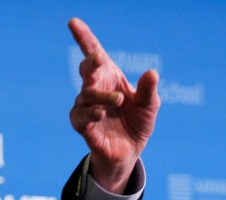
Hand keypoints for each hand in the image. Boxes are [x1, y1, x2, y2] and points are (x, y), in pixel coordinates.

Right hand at [68, 18, 158, 193]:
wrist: (129, 152)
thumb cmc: (137, 123)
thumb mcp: (149, 106)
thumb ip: (149, 91)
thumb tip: (152, 73)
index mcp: (110, 77)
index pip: (94, 53)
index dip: (83, 37)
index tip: (73, 22)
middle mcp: (95, 88)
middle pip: (86, 70)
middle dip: (90, 63)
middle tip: (98, 60)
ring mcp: (86, 106)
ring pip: (86, 95)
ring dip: (102, 96)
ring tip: (119, 101)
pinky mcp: (83, 126)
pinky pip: (81, 117)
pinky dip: (90, 113)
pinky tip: (100, 114)